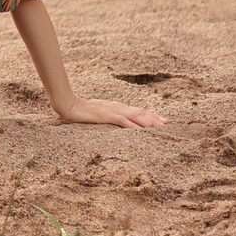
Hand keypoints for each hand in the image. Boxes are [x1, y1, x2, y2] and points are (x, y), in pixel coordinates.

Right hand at [51, 97, 167, 127]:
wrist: (69, 104)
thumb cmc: (81, 110)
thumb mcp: (98, 113)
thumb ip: (108, 116)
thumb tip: (116, 121)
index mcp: (116, 107)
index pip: (137, 110)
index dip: (151, 115)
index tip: (162, 120)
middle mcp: (118, 107)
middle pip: (140, 112)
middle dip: (154, 118)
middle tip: (166, 124)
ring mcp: (113, 111)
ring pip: (135, 116)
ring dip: (148, 122)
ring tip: (159, 127)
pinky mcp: (106, 116)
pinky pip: (123, 121)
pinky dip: (133, 126)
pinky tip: (141, 130)